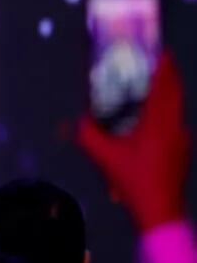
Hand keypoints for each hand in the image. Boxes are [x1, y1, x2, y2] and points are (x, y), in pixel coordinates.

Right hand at [78, 51, 189, 231]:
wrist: (160, 211)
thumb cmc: (134, 181)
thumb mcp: (103, 156)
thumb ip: (88, 133)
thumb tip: (80, 119)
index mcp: (158, 123)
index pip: (164, 86)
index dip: (164, 66)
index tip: (162, 51)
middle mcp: (175, 127)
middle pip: (175, 94)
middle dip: (169, 76)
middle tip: (160, 62)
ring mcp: (182, 140)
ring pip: (177, 109)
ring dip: (169, 95)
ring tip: (156, 86)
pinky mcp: (183, 152)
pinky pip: (176, 123)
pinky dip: (168, 113)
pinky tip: (155, 120)